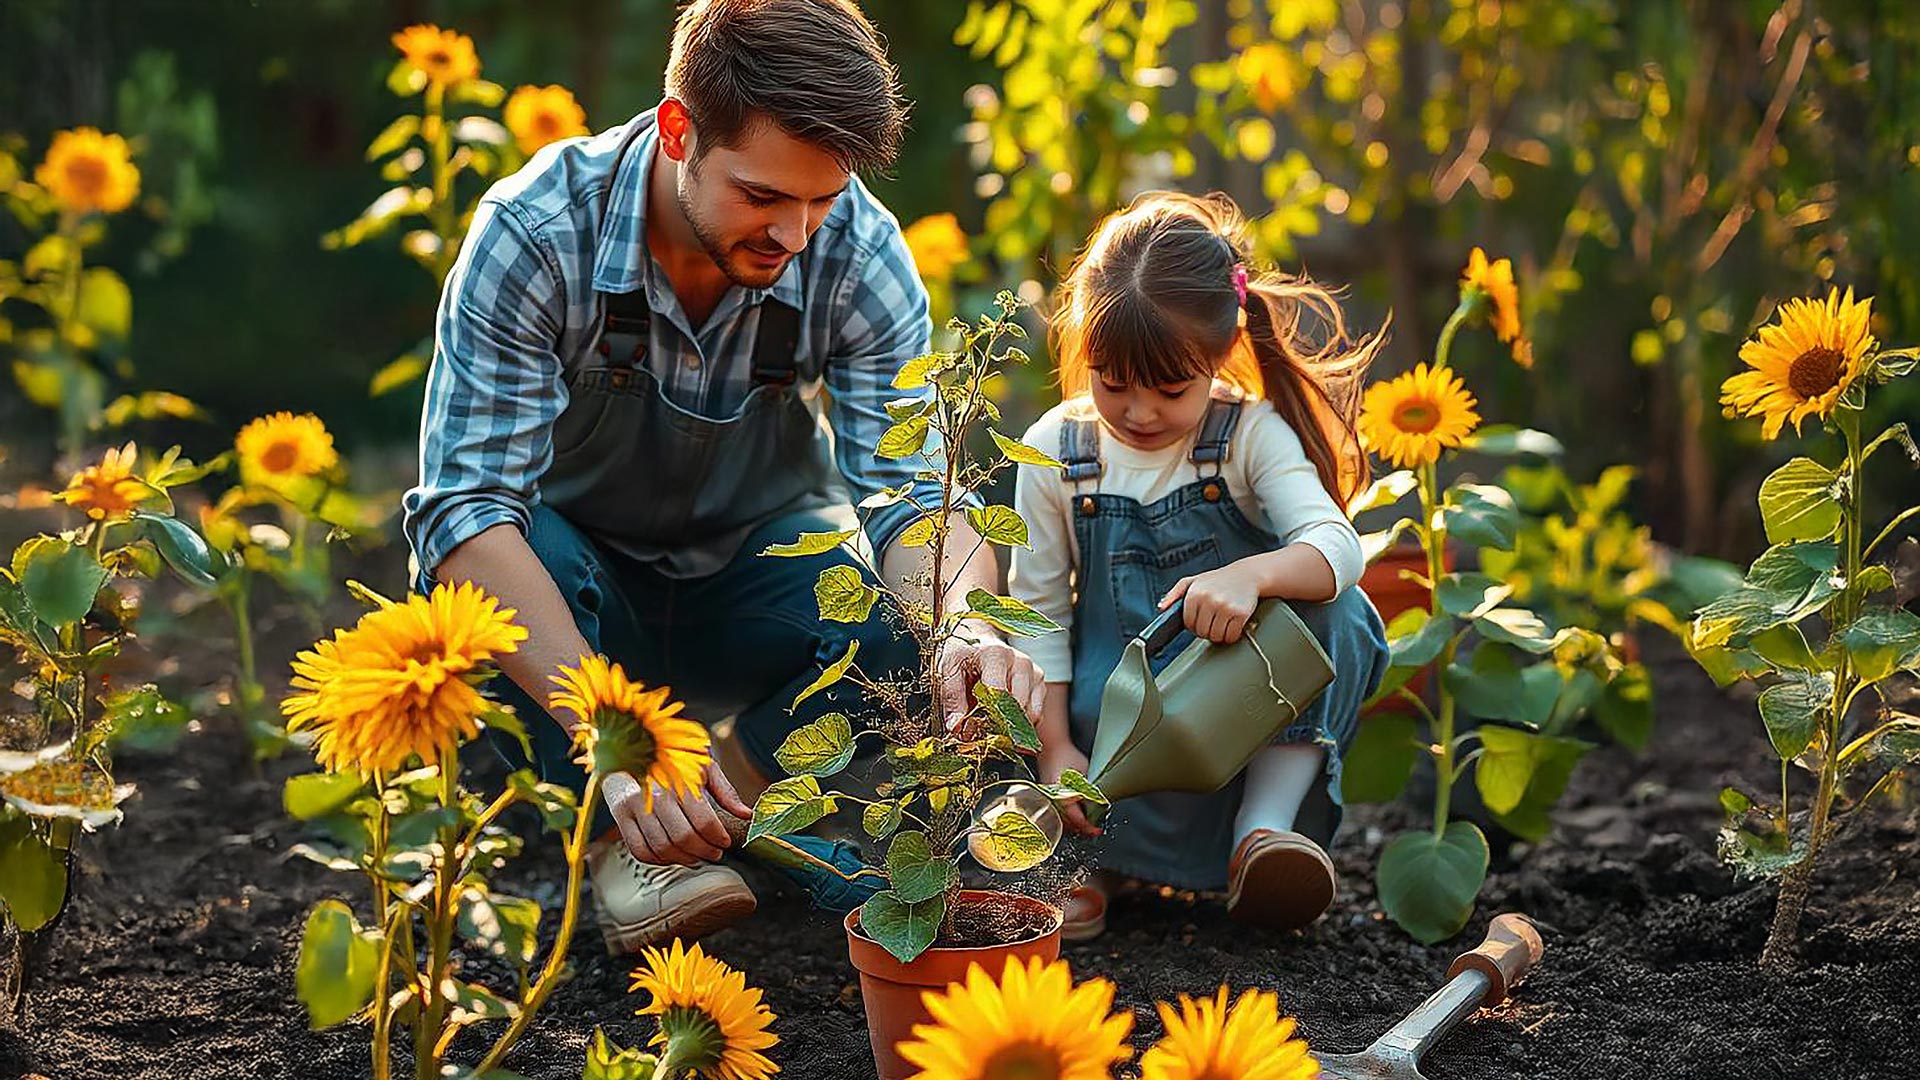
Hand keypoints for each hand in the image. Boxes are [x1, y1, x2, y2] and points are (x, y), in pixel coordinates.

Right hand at [603, 760, 753, 865]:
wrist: (631, 747)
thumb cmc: (672, 758)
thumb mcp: (703, 766)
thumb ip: (726, 791)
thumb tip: (746, 814)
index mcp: (679, 778)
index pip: (703, 820)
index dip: (718, 836)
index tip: (725, 841)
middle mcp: (655, 793)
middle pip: (683, 837)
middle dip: (704, 850)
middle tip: (714, 852)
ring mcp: (635, 807)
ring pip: (663, 847)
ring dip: (684, 858)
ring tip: (697, 856)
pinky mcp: (621, 817)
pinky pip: (640, 850)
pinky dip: (659, 860)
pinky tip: (673, 855)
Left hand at [936, 624, 1046, 734]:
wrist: (976, 638)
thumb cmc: (961, 653)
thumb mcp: (947, 670)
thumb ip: (952, 699)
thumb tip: (956, 727)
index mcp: (996, 654)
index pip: (999, 693)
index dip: (985, 716)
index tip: (971, 730)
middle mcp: (1020, 662)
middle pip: (1017, 707)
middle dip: (997, 724)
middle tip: (978, 728)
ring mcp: (1033, 671)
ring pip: (1030, 713)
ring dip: (1010, 724)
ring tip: (989, 717)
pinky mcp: (1039, 682)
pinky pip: (1036, 713)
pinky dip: (1019, 720)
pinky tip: (1002, 713)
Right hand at [1038, 743, 1100, 836]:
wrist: (1050, 746)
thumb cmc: (1066, 755)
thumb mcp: (1085, 774)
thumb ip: (1090, 791)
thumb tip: (1098, 804)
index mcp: (1062, 796)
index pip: (1076, 819)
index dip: (1088, 826)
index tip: (1096, 829)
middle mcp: (1052, 800)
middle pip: (1067, 823)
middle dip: (1081, 828)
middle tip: (1093, 829)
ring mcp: (1048, 799)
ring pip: (1061, 819)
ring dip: (1073, 824)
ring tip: (1086, 824)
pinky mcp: (1047, 796)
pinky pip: (1057, 812)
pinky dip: (1066, 816)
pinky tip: (1074, 814)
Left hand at [1162, 562, 1264, 643]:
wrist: (1248, 575)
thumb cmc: (1219, 579)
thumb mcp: (1193, 581)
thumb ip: (1174, 594)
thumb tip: (1162, 607)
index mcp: (1194, 593)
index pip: (1188, 623)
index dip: (1194, 626)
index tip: (1200, 622)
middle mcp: (1208, 600)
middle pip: (1201, 632)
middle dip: (1206, 631)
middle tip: (1213, 623)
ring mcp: (1224, 607)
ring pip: (1216, 636)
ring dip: (1219, 635)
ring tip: (1222, 624)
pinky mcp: (1240, 613)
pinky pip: (1231, 636)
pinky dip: (1232, 636)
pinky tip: (1232, 626)